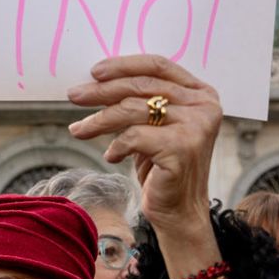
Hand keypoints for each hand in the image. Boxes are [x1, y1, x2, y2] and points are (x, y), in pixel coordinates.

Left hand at [67, 55, 221, 271]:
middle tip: (74, 95)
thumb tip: (98, 80)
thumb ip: (142, 101)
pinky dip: (116, 146)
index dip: (124, 65)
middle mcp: (204, 107)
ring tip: (78, 129)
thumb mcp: (154, 127)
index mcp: (201, 94)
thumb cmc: (162, 167)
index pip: (158, 65)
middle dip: (103, 90)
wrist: (179, 213)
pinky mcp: (181, 148)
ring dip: (99, 120)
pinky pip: (133, 137)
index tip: (94, 72)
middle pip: (142, 86)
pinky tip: (111, 156)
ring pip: (133, 110)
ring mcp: (196, 127)